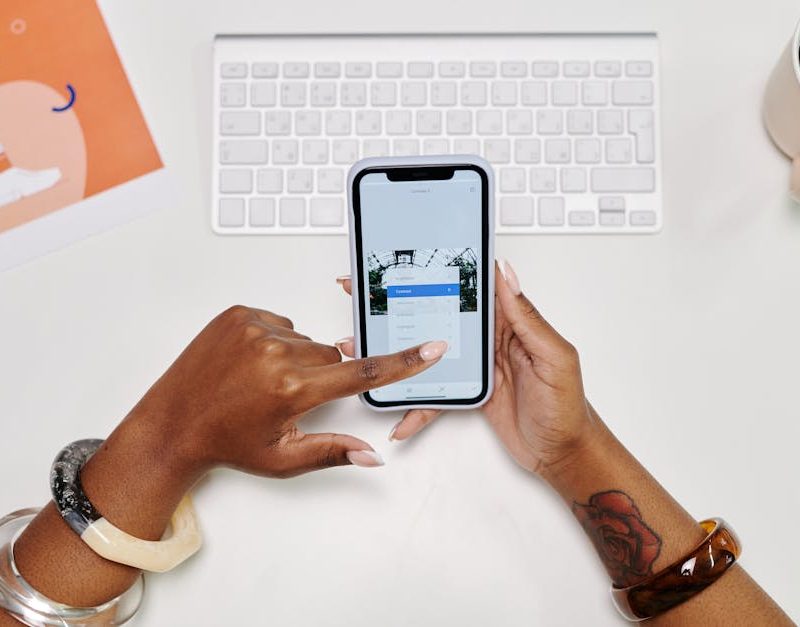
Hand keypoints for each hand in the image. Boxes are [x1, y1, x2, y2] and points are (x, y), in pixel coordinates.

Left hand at [129, 305, 447, 478]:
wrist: (172, 423)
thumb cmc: (225, 442)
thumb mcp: (283, 458)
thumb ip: (333, 452)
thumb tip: (372, 455)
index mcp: (292, 389)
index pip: (361, 374)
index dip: (403, 363)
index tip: (431, 348)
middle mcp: (276, 353)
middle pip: (331, 355)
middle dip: (321, 375)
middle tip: (286, 397)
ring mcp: (255, 328)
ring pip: (305, 339)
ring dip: (295, 357)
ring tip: (261, 380)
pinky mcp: (239, 314)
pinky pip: (279, 323)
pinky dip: (273, 341)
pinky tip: (249, 363)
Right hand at [336, 261, 593, 477]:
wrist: (564, 453)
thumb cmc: (568, 407)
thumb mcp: (554, 358)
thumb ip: (528, 318)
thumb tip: (507, 275)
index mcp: (512, 323)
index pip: (474, 288)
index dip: (444, 271)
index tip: (411, 259)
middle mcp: (491, 340)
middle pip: (441, 315)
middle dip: (404, 305)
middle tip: (367, 295)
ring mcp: (477, 366)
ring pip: (430, 353)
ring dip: (399, 354)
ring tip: (366, 347)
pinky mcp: (470, 392)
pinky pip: (437, 393)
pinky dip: (418, 405)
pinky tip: (400, 415)